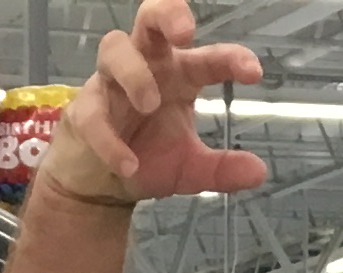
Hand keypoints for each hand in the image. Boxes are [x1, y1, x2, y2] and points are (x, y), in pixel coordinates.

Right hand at [48, 0, 269, 207]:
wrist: (100, 185)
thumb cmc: (146, 158)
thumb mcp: (190, 168)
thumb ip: (221, 169)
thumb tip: (259, 173)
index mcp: (178, 74)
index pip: (208, 57)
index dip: (231, 58)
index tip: (253, 72)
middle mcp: (146, 67)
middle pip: (151, 18)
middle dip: (167, 14)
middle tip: (185, 33)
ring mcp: (111, 83)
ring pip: (115, 48)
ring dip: (134, 72)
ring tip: (151, 104)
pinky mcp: (83, 110)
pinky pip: (93, 114)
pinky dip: (110, 140)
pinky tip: (129, 166)